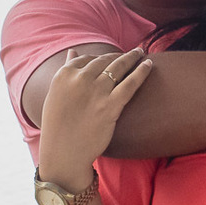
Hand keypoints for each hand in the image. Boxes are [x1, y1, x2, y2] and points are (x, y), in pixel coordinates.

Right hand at [37, 49, 151, 186]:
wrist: (63, 153)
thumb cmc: (58, 126)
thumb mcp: (56, 94)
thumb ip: (65, 71)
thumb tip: (73, 51)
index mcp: (64, 74)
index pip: (87, 58)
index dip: (102, 57)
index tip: (112, 57)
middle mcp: (79, 79)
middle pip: (105, 60)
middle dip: (119, 56)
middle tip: (132, 53)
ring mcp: (96, 92)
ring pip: (119, 67)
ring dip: (132, 57)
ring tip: (141, 52)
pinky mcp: (110, 106)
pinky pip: (130, 83)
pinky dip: (142, 71)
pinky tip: (149, 64)